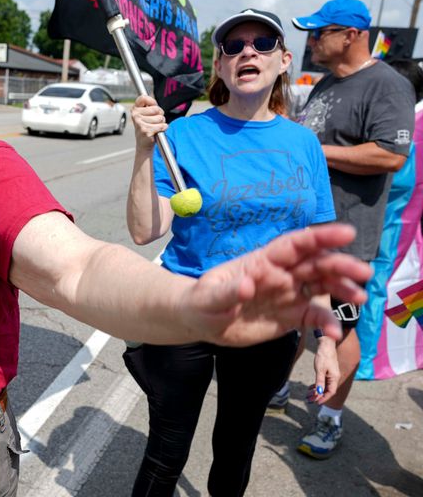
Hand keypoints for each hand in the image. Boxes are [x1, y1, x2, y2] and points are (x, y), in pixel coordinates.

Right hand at [131, 95, 166, 150]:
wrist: (144, 144)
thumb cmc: (147, 127)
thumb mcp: (147, 114)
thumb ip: (151, 106)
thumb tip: (154, 104)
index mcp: (135, 109)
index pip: (143, 98)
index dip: (152, 102)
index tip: (153, 107)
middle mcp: (135, 115)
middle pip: (156, 108)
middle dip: (160, 115)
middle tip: (155, 121)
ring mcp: (139, 123)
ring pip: (160, 118)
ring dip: (161, 123)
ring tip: (155, 127)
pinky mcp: (145, 130)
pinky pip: (162, 126)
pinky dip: (163, 128)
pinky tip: (157, 131)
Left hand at [181, 224, 370, 346]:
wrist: (201, 321)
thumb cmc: (202, 301)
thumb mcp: (208, 296)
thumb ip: (227, 292)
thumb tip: (246, 285)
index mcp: (262, 261)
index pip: (294, 245)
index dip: (319, 237)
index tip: (346, 232)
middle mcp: (281, 274)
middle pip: (316, 264)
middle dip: (341, 265)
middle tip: (363, 272)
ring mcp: (288, 294)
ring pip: (322, 286)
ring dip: (342, 289)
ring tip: (360, 298)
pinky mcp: (290, 316)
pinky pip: (313, 316)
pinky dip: (326, 322)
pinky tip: (333, 333)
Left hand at [308, 335, 339, 402]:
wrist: (326, 345)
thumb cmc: (323, 356)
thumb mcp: (320, 370)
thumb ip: (319, 382)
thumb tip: (318, 392)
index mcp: (334, 378)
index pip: (330, 392)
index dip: (324, 398)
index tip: (316, 402)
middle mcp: (334, 378)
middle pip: (327, 390)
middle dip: (319, 396)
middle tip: (310, 399)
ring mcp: (331, 375)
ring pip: (324, 386)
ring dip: (317, 391)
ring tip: (309, 394)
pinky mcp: (328, 372)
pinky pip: (323, 381)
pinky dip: (317, 385)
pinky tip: (311, 387)